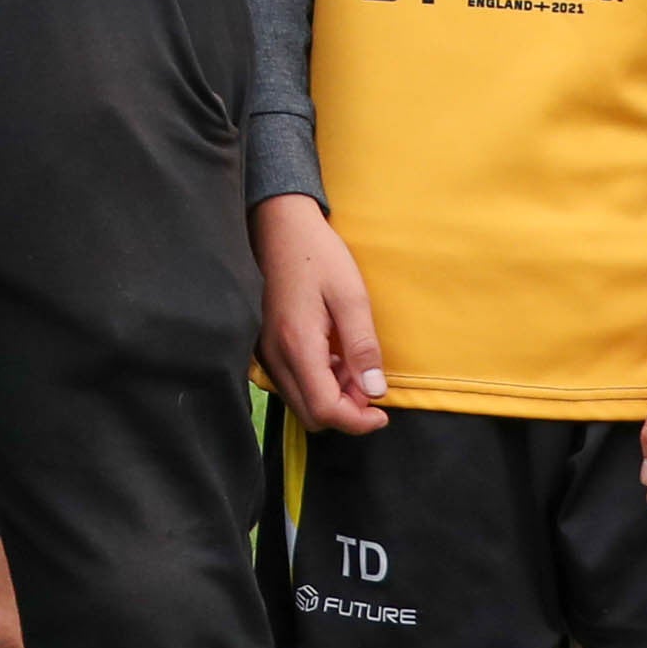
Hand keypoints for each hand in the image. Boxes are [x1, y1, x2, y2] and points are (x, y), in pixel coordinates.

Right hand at [254, 196, 387, 433]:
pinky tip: (331, 355)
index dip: (358, 421)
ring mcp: (265, 354)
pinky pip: (291, 385)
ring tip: (350, 362)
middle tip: (367, 381)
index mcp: (297, 345)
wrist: (279, 226)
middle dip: (345, 410)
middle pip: (311, 415)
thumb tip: (375, 392)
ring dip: (331, 397)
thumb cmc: (318, 255)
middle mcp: (275, 357)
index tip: (382, 411)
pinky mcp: (264, 348)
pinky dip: (317, 383)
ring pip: (300, 403)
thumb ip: (363, 347)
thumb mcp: (351, 296)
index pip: (325, 409)